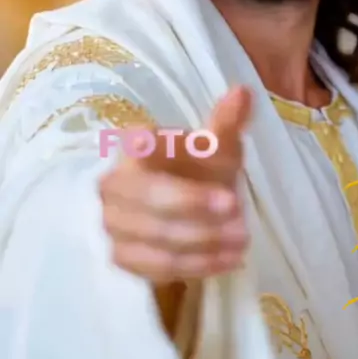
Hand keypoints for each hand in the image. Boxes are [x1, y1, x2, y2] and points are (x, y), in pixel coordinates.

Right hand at [99, 86, 251, 285]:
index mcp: (135, 147)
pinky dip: (197, 265)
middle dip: (192, 204)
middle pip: (148, 198)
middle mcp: (114, 183)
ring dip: (203, 240)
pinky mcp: (122, 257)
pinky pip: (158, 266)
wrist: (180, 211)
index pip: (139, 146)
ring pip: (156, 236)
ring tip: (242, 238)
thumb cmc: (196, 172)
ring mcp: (113, 223)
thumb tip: (243, 92)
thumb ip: (226, 123)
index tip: (165, 151)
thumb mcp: (215, 147)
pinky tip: (229, 260)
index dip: (156, 149)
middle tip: (236, 206)